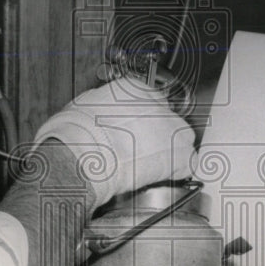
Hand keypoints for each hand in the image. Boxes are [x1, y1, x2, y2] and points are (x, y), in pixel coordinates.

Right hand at [32, 78, 195, 209]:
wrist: (85, 155)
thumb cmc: (77, 134)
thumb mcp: (84, 106)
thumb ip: (101, 106)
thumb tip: (98, 113)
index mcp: (134, 88)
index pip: (149, 101)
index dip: (143, 121)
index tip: (135, 133)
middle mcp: (158, 103)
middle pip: (168, 119)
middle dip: (158, 136)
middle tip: (141, 151)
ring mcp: (172, 127)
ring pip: (181, 139)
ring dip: (170, 152)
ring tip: (150, 166)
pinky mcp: (179, 153)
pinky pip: (187, 163)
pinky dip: (177, 172)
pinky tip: (162, 177)